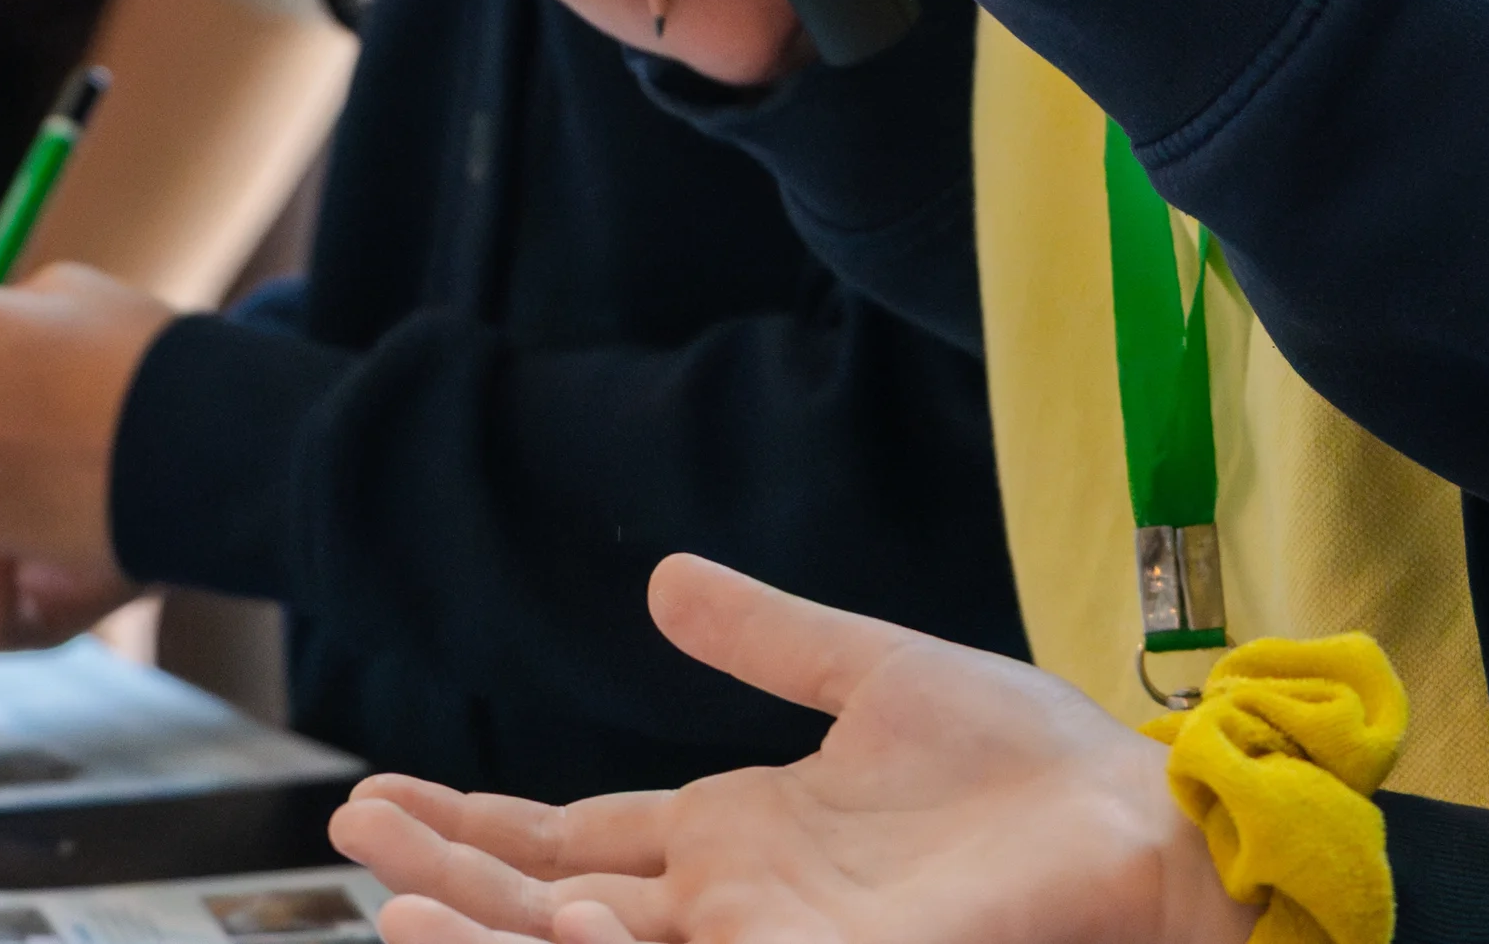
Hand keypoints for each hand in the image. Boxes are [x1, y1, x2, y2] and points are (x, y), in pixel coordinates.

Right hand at [329, 554, 1249, 943]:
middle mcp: (734, 911)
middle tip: (349, 838)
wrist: (1138, 822)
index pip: (568, 841)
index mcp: (737, 839)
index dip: (474, 827)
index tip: (374, 798)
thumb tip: (659, 580)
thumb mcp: (873, 673)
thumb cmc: (1028, 768)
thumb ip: (767, 634)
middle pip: (552, 907)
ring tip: (395, 905)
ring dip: (495, 937)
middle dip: (448, 880)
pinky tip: (558, 921)